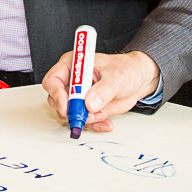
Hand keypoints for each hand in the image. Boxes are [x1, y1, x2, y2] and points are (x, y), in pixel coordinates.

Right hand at [41, 50, 159, 132]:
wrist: (137, 79)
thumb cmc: (126, 70)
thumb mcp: (117, 77)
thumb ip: (104, 90)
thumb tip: (90, 103)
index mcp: (74, 65)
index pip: (53, 80)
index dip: (56, 94)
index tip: (66, 106)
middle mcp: (72, 81)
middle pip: (57, 100)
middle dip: (72, 111)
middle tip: (87, 114)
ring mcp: (79, 96)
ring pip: (69, 114)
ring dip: (85, 119)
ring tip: (102, 114)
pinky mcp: (87, 108)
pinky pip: (82, 121)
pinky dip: (94, 125)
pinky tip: (106, 122)